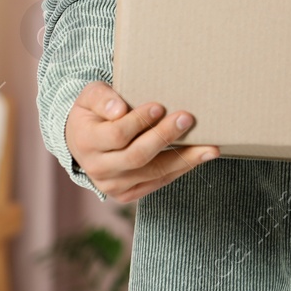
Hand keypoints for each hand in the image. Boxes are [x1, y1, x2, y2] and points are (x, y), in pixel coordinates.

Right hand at [64, 80, 219, 202]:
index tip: (159, 106)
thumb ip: (102, 98)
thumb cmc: (93, 113)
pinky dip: (181, 169)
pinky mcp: (128, 194)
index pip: (117, 134)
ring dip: (183, 159)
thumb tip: (120, 110)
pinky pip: (159, 182)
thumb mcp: (89, 96)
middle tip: (187, 118)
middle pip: (137, 156)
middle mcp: (99, 169)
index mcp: (87, 142)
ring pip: (153, 173)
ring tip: (209, 147)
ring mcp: (113, 186)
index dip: (138, 121)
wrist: (81, 142)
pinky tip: (199, 157)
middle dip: (164, 137)